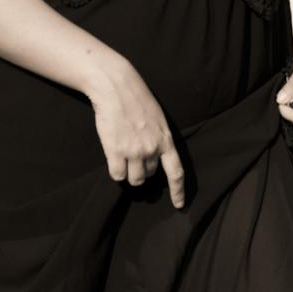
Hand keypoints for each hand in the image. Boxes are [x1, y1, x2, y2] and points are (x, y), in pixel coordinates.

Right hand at [89, 66, 186, 208]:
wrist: (116, 86)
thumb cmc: (136, 99)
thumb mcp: (158, 118)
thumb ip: (159, 138)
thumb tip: (157, 158)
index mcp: (166, 139)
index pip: (176, 172)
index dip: (178, 191)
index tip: (179, 205)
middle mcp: (152, 148)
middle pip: (149, 175)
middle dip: (142, 168)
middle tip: (133, 150)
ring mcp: (134, 151)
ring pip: (134, 179)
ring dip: (128, 172)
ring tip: (123, 152)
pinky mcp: (116, 151)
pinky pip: (117, 175)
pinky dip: (115, 170)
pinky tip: (113, 154)